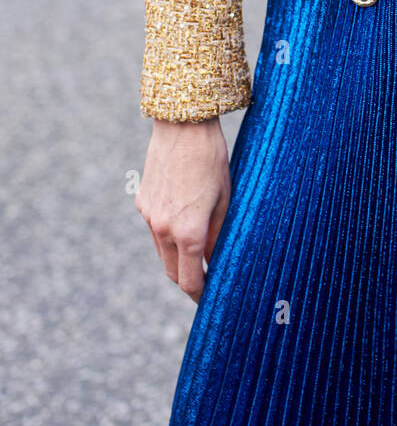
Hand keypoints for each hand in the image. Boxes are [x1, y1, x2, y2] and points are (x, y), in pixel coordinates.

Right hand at [135, 118, 230, 302]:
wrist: (182, 125)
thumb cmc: (212, 160)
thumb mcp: (225, 200)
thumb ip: (219, 236)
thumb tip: (215, 261)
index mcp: (188, 233)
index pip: (190, 281)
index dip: (201, 296)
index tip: (210, 300)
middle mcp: (163, 229)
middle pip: (173, 272)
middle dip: (189, 281)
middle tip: (208, 280)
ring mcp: (149, 216)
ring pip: (163, 252)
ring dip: (178, 258)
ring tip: (200, 250)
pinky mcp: (142, 202)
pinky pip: (155, 229)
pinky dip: (168, 234)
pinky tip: (185, 218)